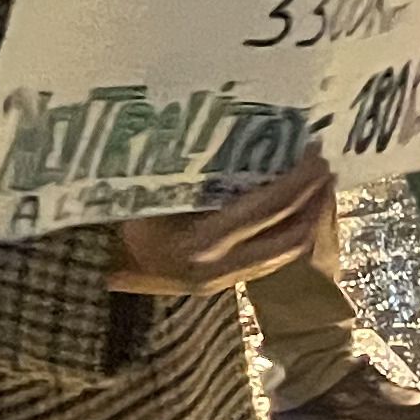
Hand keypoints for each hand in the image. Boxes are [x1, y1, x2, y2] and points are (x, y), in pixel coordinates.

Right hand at [110, 157, 334, 296]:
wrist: (95, 264)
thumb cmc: (120, 217)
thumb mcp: (155, 190)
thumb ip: (200, 174)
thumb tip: (247, 133)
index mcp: (202, 242)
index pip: (270, 207)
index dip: (299, 179)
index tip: (314, 152)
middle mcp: (218, 268)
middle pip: (290, 234)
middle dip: (314, 199)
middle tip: (324, 165)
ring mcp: (223, 281)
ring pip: (287, 252)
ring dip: (309, 217)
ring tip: (318, 186)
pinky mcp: (224, 286)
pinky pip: (272, 260)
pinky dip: (291, 233)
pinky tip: (295, 210)